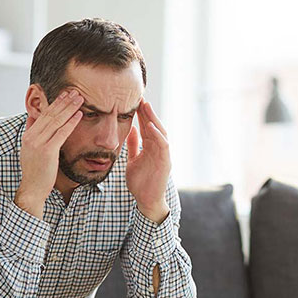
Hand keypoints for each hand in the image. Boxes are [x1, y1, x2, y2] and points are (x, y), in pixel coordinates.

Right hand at [16, 90, 83, 218]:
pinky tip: (79, 115)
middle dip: (63, 101)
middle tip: (75, 91)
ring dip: (69, 108)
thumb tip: (33, 119)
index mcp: (28, 135)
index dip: (55, 103)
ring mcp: (38, 143)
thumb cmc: (35, 172)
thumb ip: (33, 134)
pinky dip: (71, 122)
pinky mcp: (47, 151)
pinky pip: (61, 133)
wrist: (32, 189)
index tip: (64, 94)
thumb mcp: (30, 150)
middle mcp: (31, 137)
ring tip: (79, 98)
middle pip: (50, 114)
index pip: (43, 115)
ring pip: (56, 121)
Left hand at [126, 100, 170, 223]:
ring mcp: (163, 154)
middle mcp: (158, 148)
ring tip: (146, 106)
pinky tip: (150, 126)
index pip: (146, 127)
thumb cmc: (140, 183)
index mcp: (150, 147)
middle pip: (153, 126)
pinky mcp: (165, 161)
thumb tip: (131, 129)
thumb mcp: (133, 160)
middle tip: (140, 97)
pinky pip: (163, 145)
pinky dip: (157, 135)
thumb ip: (133, 146)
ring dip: (153, 119)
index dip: (141, 114)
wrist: (146, 200)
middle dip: (147, 112)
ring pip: (160, 132)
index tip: (134, 101)